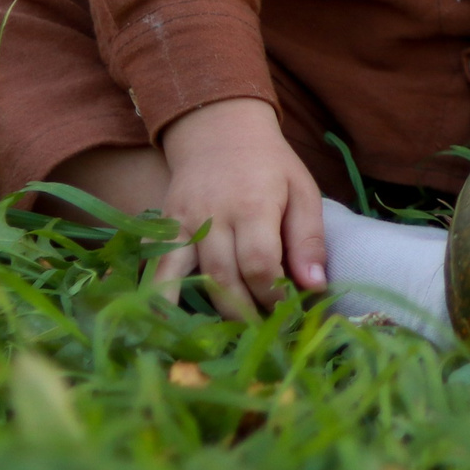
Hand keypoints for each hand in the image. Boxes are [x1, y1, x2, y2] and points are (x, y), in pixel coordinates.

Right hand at [148, 97, 326, 318]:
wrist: (219, 130)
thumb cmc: (270, 166)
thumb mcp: (303, 191)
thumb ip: (309, 240)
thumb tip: (315, 287)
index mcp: (253, 205)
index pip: (259, 263)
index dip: (272, 295)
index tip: (287, 312)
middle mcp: (212, 215)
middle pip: (222, 278)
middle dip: (243, 313)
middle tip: (261, 334)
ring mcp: (181, 222)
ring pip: (181, 278)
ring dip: (198, 313)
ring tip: (218, 340)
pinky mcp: (162, 227)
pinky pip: (154, 267)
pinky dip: (156, 296)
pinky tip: (164, 323)